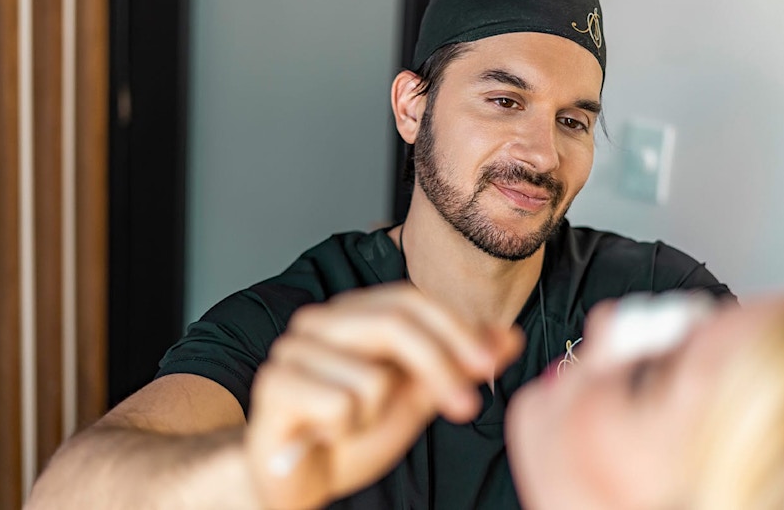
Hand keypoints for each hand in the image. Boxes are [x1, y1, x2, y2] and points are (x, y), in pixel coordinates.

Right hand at [245, 282, 522, 508]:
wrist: (295, 483)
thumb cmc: (351, 438)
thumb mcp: (415, 401)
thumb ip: (456, 368)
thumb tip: (509, 337)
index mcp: (353, 314)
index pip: (413, 300)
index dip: (457, 329)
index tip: (491, 361)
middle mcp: (321, 321)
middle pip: (396, 323)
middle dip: (440, 366)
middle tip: (467, 407)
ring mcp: (293, 349)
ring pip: (373, 376)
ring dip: (376, 417)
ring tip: (353, 427)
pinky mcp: (274, 383)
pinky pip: (340, 404)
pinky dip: (344, 431)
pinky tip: (324, 435)